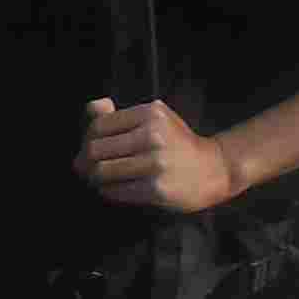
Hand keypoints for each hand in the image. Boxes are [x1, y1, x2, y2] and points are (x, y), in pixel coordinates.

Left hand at [77, 97, 236, 211]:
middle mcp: (152, 136)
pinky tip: (113, 188)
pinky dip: (107, 190)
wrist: (214, 169)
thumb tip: (93, 108)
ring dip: (93, 178)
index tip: (88, 149)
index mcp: (150, 114)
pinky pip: (116, 191)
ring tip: (97, 179)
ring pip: (102, 172)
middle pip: (95, 149)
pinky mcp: (156, 189)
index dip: (86, 139)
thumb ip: (120, 114)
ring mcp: (155, 163)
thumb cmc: (177, 143)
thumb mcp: (154, 118)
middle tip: (84, 167)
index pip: (99, 125)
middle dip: (84, 160)